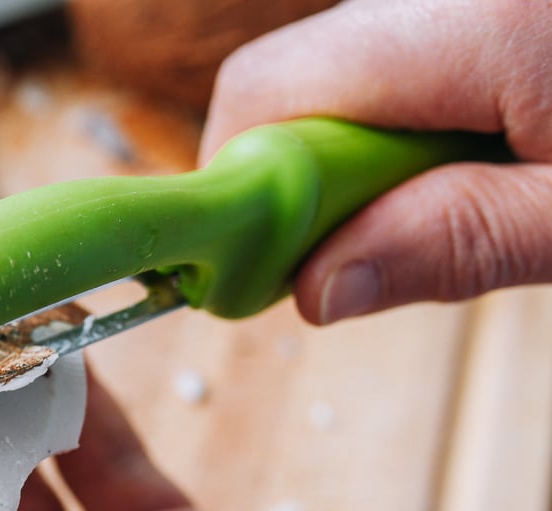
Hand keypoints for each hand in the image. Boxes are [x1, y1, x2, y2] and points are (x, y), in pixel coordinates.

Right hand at [201, 0, 551, 324]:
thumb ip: (456, 241)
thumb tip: (318, 289)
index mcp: (464, 25)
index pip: (261, 94)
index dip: (240, 189)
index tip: (275, 269)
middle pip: (280, 80)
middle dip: (290, 177)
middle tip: (359, 247)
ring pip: (329, 75)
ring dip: (346, 155)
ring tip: (436, 200)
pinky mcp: (464, 7)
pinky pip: (383, 62)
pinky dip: (392, 122)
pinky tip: (463, 154)